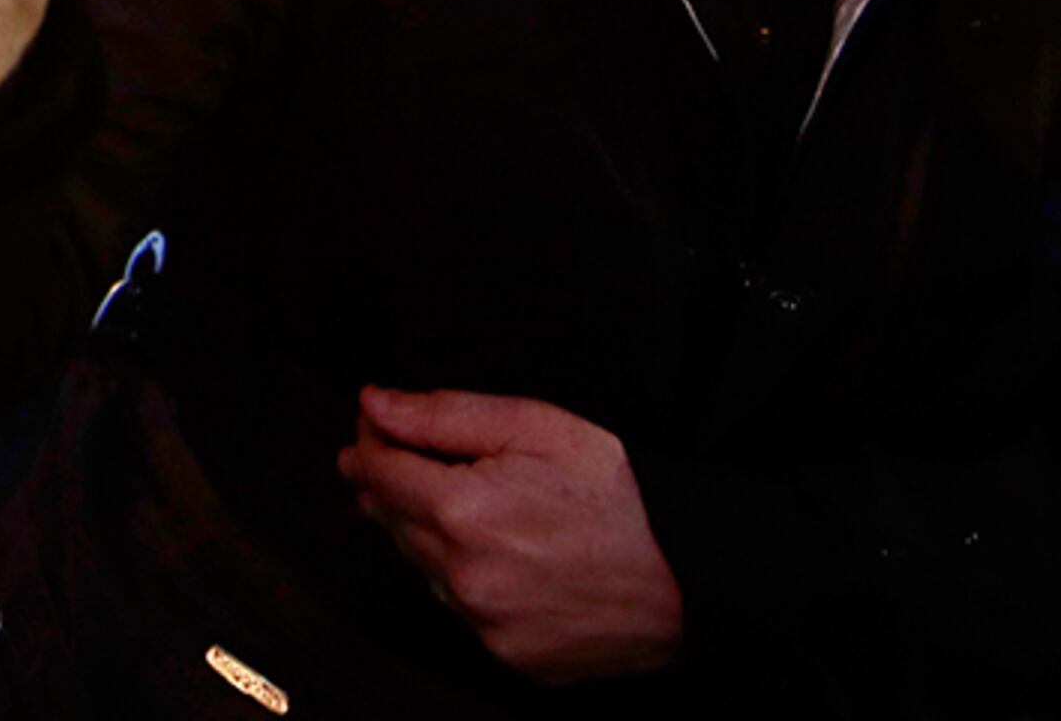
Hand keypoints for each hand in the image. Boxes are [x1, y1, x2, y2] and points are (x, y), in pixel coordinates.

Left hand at [337, 388, 684, 683]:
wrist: (690, 576)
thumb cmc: (622, 499)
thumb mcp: (535, 426)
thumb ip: (443, 415)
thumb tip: (376, 405)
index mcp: (464, 512)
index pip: (378, 471)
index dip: (370, 440)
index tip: (374, 424)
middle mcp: (465, 576)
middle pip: (391, 521)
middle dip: (388, 483)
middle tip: (399, 456)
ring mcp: (486, 623)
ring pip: (421, 567)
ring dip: (421, 531)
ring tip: (449, 502)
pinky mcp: (509, 655)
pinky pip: (460, 610)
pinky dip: (460, 578)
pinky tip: (488, 554)